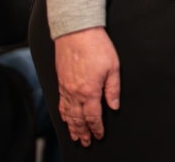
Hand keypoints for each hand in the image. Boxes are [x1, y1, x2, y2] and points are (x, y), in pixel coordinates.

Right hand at [55, 27, 119, 145]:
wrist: (77, 32)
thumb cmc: (97, 46)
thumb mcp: (113, 67)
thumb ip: (113, 89)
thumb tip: (114, 106)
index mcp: (90, 91)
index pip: (93, 117)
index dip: (96, 128)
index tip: (99, 135)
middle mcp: (75, 93)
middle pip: (78, 119)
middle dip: (83, 132)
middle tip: (85, 142)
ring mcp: (65, 88)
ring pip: (67, 113)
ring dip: (72, 127)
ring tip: (75, 136)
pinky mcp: (60, 81)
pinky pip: (60, 103)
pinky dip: (63, 114)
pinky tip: (65, 118)